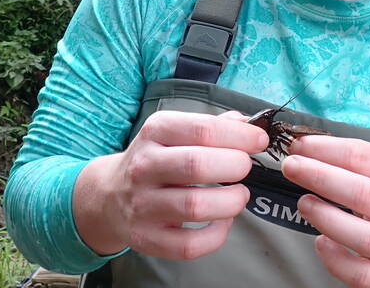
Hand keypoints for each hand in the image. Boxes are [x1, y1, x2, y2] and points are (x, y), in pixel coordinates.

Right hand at [73, 110, 267, 259]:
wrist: (109, 194)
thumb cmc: (156, 158)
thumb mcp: (175, 130)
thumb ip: (213, 125)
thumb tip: (250, 124)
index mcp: (156, 131)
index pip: (203, 129)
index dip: (239, 135)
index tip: (259, 140)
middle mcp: (145, 165)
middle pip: (198, 165)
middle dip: (235, 165)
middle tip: (245, 168)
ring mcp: (143, 204)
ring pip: (195, 206)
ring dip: (231, 201)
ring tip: (239, 195)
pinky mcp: (147, 238)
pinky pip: (188, 245)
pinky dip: (216, 235)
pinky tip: (223, 221)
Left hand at [281, 136, 369, 287]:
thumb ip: (350, 159)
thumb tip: (305, 146)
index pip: (363, 156)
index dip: (326, 148)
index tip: (298, 145)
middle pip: (362, 193)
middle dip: (320, 176)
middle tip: (291, 166)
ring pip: (363, 236)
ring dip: (326, 217)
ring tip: (303, 202)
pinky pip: (359, 273)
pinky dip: (336, 259)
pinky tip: (321, 242)